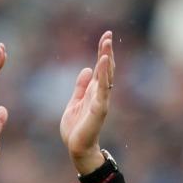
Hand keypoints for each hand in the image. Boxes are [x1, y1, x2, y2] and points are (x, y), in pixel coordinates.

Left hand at [59, 31, 115, 174]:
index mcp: (94, 91)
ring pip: (106, 76)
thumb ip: (81, 87)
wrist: (77, 148)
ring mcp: (101, 100)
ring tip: (107, 43)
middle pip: (106, 68)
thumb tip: (87, 69)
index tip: (105, 36)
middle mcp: (100, 94)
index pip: (100, 68)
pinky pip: (103, 88)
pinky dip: (104, 74)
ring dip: (107, 59)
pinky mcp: (99, 108)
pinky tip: (104, 61)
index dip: (102, 52)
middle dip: (106, 51)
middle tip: (108, 34)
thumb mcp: (75, 102)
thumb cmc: (76, 128)